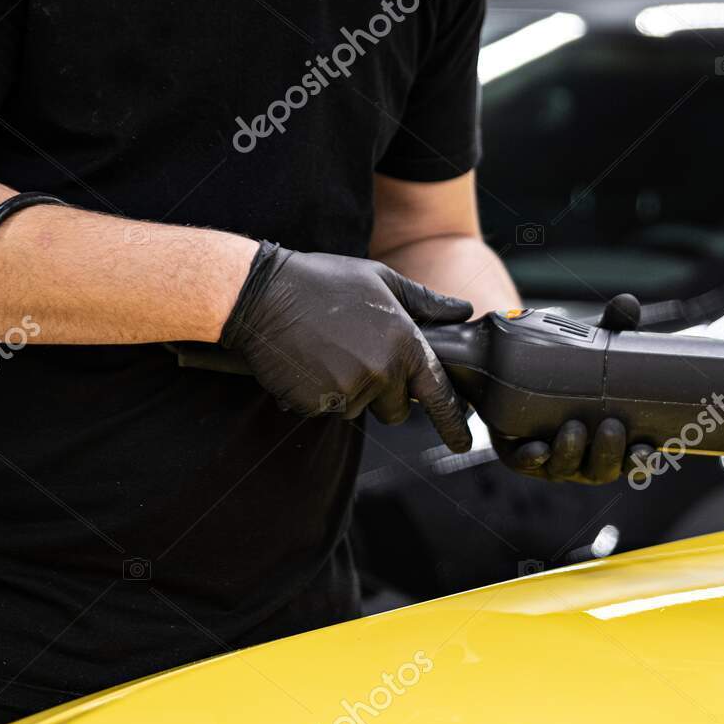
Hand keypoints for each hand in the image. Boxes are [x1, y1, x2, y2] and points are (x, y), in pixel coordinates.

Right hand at [220, 242, 473, 451]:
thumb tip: (463, 310)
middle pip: (396, 410)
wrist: (260, 294)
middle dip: (384, 396)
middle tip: (357, 358)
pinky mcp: (318, 403)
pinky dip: (319, 393)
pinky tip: (308, 362)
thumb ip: (425, 302)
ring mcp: (349, 390)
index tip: (463, 443)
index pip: (439, 394)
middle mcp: (382, 371)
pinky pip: (328, 409)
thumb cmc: (322, 282)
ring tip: (326, 350)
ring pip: (359, 408)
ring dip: (348, 389)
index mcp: (404, 343)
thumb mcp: (380, 280)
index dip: (453, 423)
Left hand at [492, 294, 652, 484]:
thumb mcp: (596, 347)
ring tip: (574, 429)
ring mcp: (553, 459)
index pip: (634, 462)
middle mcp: (586, 457)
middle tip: (610, 427)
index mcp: (614, 441)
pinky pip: (527, 463)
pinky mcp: (521, 455)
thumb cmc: (574, 366)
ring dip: (571, 453)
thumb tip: (628, 304)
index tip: (645, 449)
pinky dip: (532, 458)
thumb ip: (614, 328)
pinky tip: (538, 448)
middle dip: (608, 454)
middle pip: (601, 470)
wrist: (524, 367)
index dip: (641, 463)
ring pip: (566, 467)